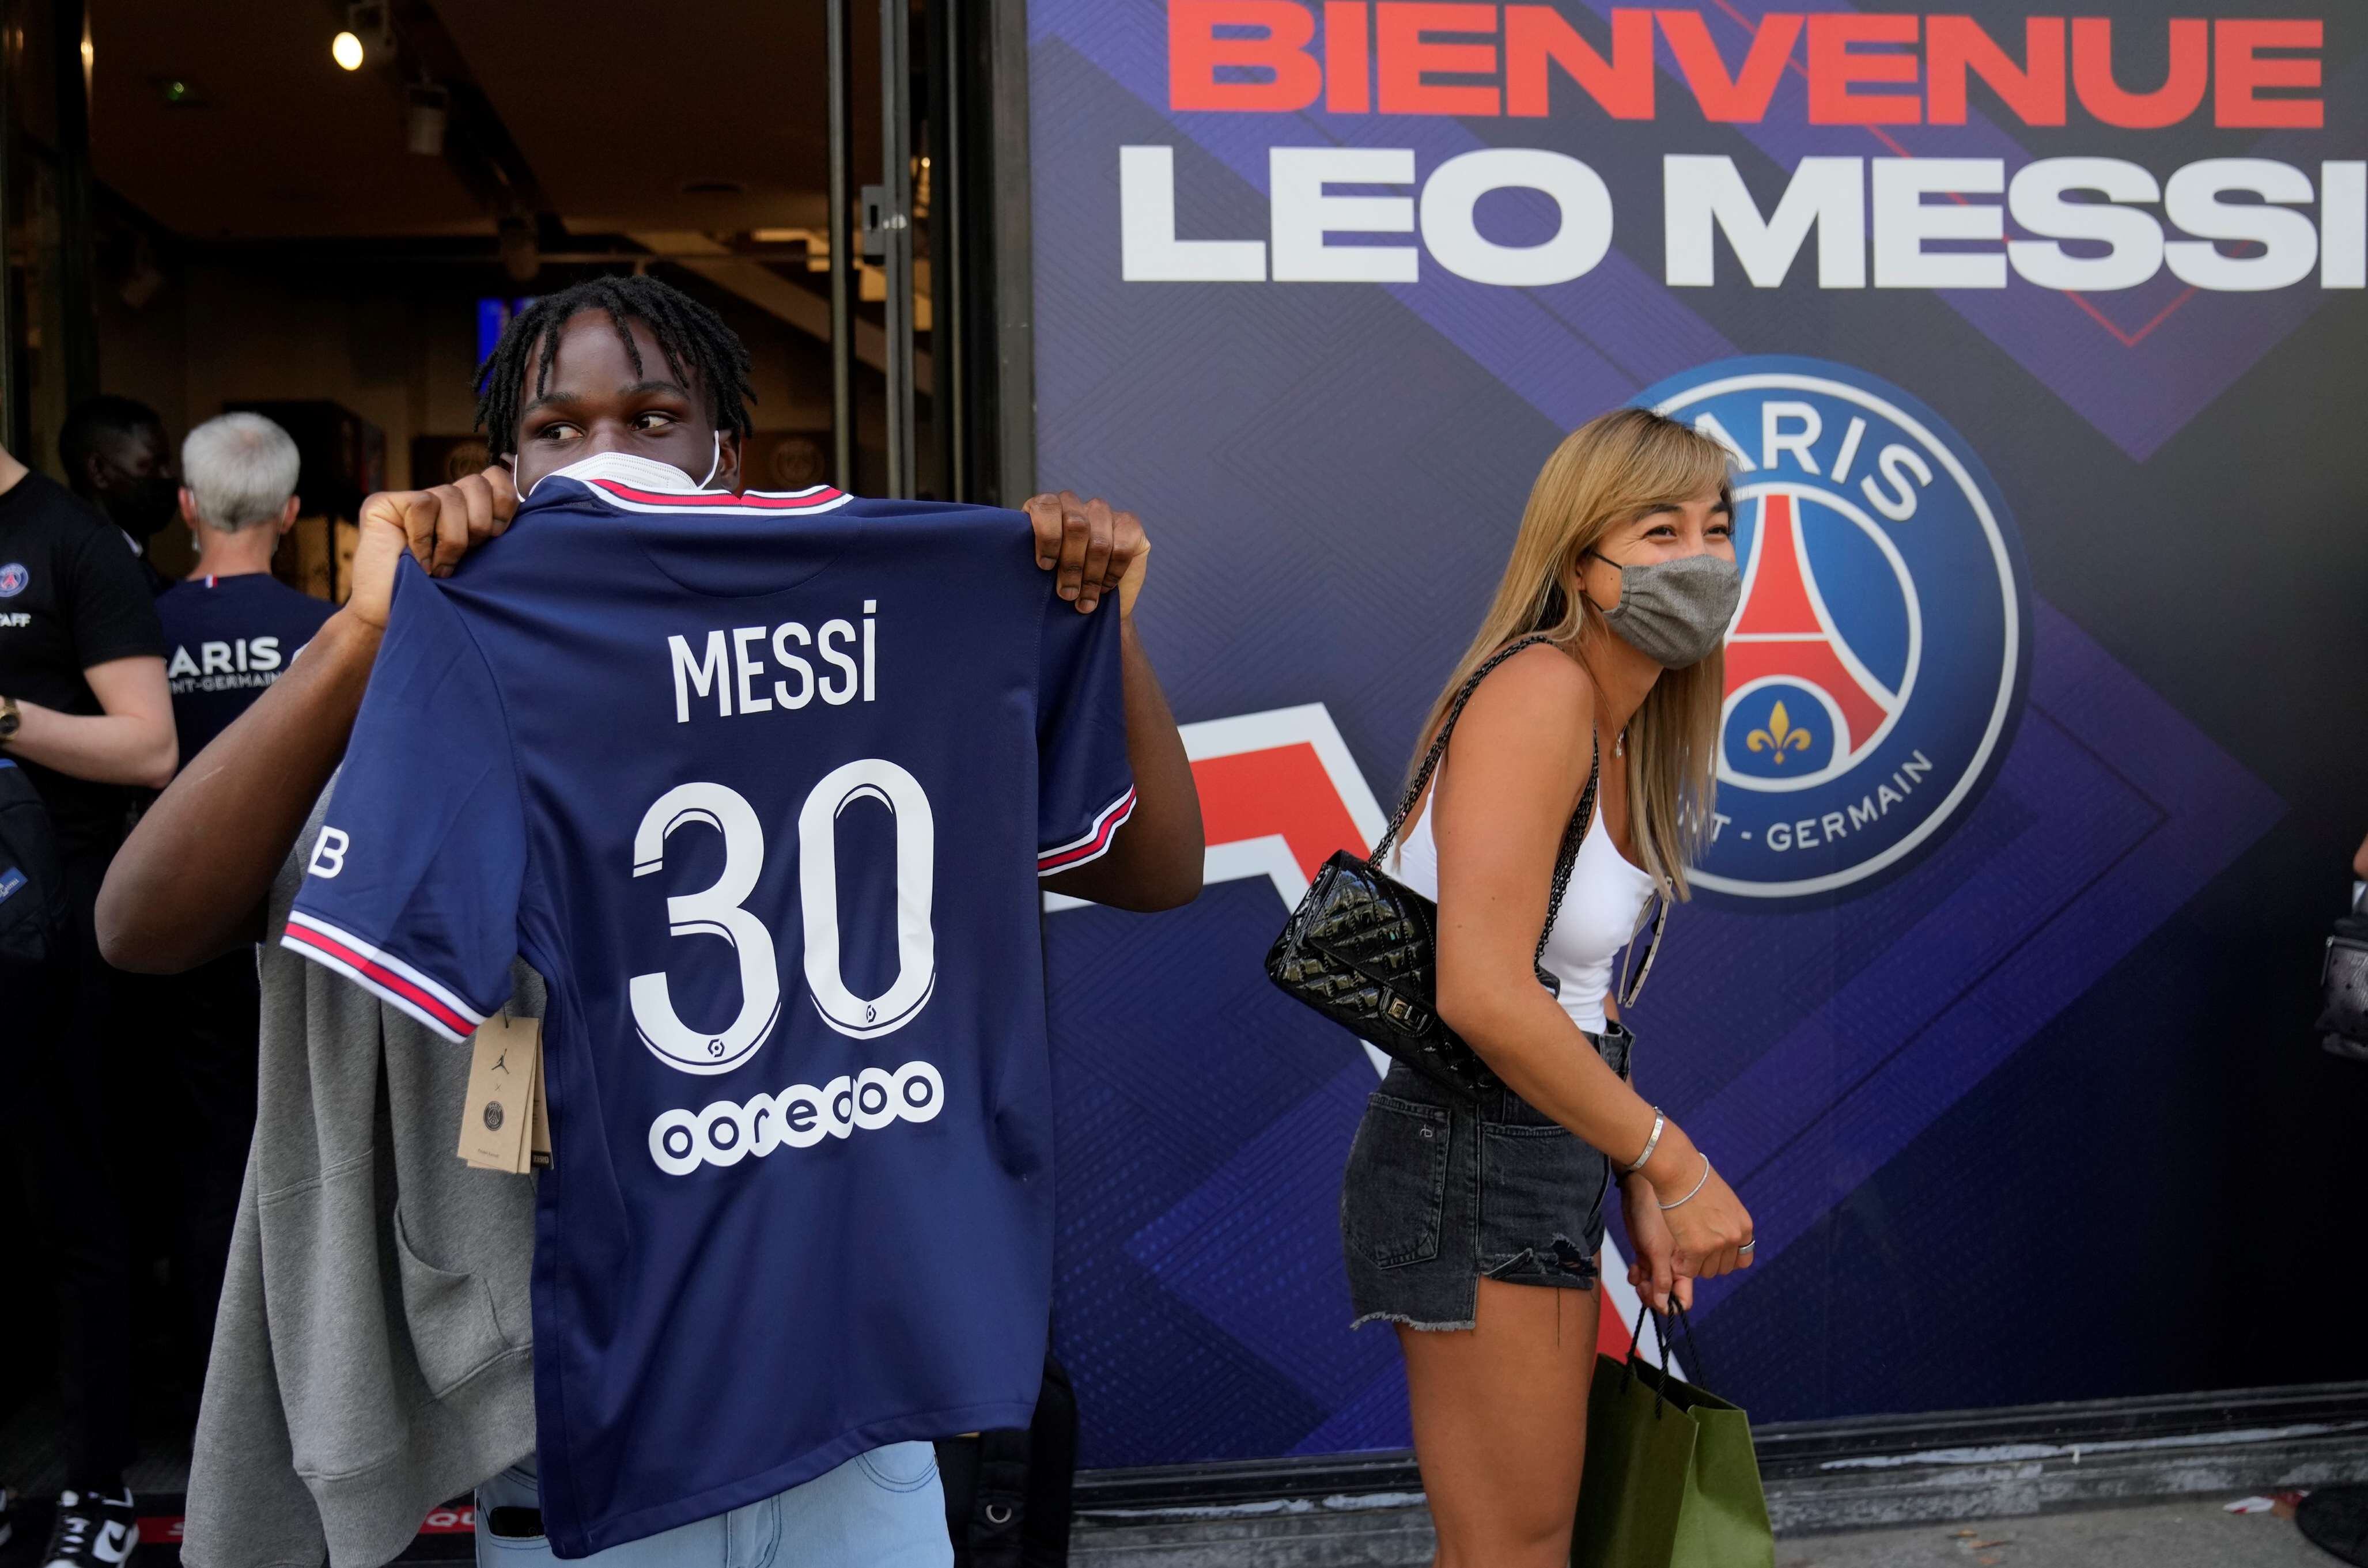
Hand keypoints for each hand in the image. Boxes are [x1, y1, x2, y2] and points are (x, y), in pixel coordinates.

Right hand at [346, 465, 519, 629]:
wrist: (401, 621)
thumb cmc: (445, 598)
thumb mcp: (483, 563)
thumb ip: (496, 532)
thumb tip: (528, 504)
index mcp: (468, 510)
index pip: (495, 477)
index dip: (504, 501)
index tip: (497, 535)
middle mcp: (441, 501)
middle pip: (477, 482)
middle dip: (479, 523)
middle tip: (467, 554)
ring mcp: (411, 500)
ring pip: (450, 496)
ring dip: (452, 540)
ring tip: (440, 568)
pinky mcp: (383, 504)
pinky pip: (423, 504)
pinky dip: (424, 538)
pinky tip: (418, 561)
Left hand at [1024, 490, 1148, 616]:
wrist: (1092, 602)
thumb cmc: (1056, 584)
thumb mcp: (1037, 570)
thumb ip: (1030, 556)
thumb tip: (1023, 558)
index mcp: (1046, 507)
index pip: (1047, 506)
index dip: (1048, 537)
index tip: (1045, 567)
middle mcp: (1075, 503)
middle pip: (1076, 525)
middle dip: (1071, 565)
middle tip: (1066, 594)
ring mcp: (1104, 512)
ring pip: (1099, 542)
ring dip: (1091, 577)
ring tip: (1085, 601)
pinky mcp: (1130, 525)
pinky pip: (1122, 548)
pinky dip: (1112, 573)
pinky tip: (1104, 588)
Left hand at [1621, 1175, 1692, 1314]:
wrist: (1646, 1177)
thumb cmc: (1653, 1210)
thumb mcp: (1657, 1249)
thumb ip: (1662, 1278)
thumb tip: (1664, 1305)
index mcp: (1692, 1261)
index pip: (1686, 1296)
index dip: (1672, 1303)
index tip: (1656, 1301)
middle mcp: (1682, 1260)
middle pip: (1672, 1293)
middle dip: (1656, 1292)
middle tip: (1642, 1286)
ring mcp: (1667, 1253)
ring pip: (1657, 1284)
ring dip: (1645, 1283)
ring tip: (1636, 1275)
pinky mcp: (1651, 1247)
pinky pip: (1645, 1271)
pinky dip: (1639, 1273)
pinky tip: (1633, 1269)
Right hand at [1653, 1156, 1754, 1282]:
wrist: (1679, 1172)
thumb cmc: (1696, 1179)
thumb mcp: (1725, 1201)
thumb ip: (1728, 1222)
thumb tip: (1721, 1237)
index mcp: (1744, 1225)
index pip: (1744, 1260)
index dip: (1727, 1260)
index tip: (1714, 1255)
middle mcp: (1734, 1237)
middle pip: (1723, 1268)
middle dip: (1708, 1263)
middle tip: (1693, 1251)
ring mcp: (1716, 1244)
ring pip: (1707, 1272)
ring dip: (1694, 1265)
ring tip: (1683, 1252)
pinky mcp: (1696, 1249)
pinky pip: (1689, 1270)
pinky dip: (1681, 1266)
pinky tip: (1676, 1256)